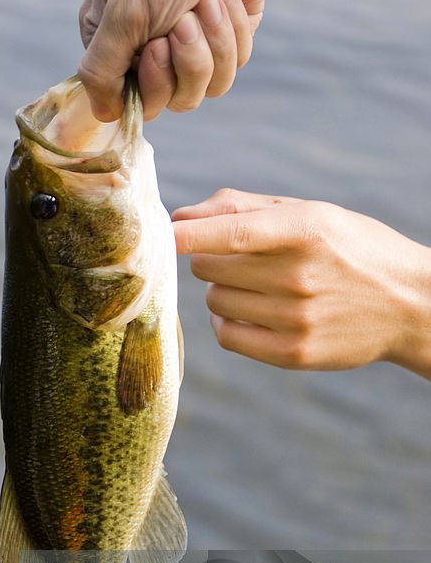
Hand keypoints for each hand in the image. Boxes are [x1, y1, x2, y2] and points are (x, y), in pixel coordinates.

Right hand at [79, 0, 316, 120]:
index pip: (133, 102)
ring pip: (207, 87)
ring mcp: (192, 44)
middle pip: (174, 100)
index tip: (156, 46)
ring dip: (213, 41)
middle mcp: (151, 50)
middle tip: (184, 17)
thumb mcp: (123, 11)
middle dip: (187, 59)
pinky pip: (235, 62)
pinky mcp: (228, 36)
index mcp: (115, 43)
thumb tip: (100, 117)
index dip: (152, 84)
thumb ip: (102, 69)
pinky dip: (233, 26)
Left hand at [173, 188, 430, 377]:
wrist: (409, 304)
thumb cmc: (351, 248)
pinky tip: (251, 311)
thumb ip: (243, 208)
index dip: (187, 235)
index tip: (157, 234)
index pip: (231, 234)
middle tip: (240, 259)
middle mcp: (299, 276)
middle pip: (209, 266)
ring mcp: (296, 318)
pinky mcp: (292, 354)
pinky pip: (226, 335)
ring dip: (222, 290)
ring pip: (214, 300)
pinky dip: (228, 321)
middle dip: (211, 258)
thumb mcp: (311, 213)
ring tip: (258, 285)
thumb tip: (182, 215)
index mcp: (304, 231)